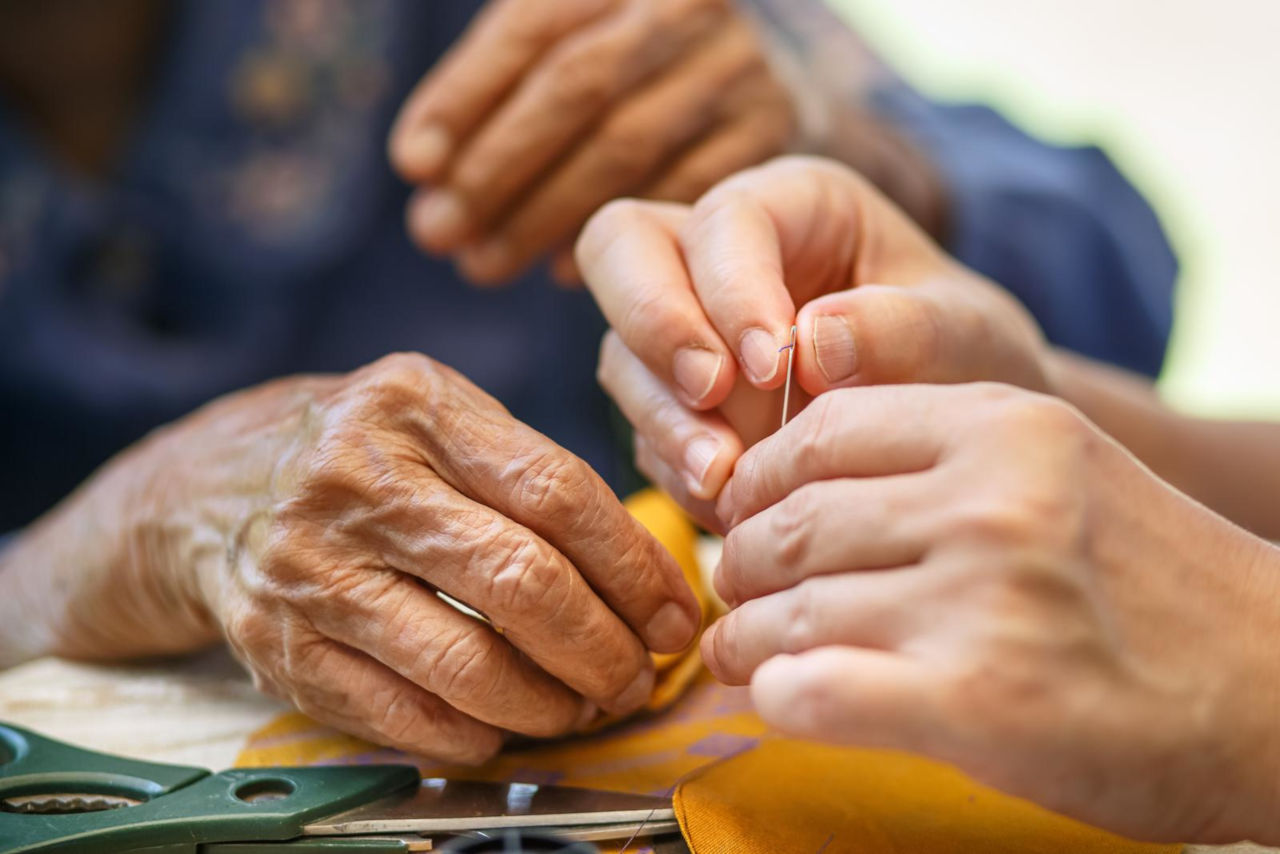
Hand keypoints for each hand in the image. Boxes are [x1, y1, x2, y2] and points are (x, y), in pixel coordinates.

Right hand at [0, 354, 698, 762]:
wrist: (205, 489)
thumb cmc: (361, 450)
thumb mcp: (435, 413)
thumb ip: (529, 471)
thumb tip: (646, 576)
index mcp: (416, 406)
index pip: (558, 491)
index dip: (634, 567)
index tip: (675, 613)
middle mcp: (354, 479)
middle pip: (521, 582)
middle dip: (605, 647)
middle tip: (641, 677)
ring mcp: (308, 566)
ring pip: (465, 662)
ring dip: (551, 702)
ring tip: (589, 704)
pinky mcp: (276, 643)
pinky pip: (400, 713)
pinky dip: (475, 733)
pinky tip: (509, 725)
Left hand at [388, 0, 795, 284]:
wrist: (759, 71)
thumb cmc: (628, 65)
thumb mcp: (570, 40)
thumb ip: (499, 86)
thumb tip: (423, 167)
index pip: (532, 26)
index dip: (463, 96)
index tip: (413, 166)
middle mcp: (684, 6)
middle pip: (577, 86)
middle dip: (496, 166)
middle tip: (436, 232)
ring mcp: (735, 66)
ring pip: (624, 145)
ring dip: (541, 214)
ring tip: (482, 262)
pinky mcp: (770, 128)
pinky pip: (680, 190)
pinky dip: (614, 233)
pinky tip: (559, 271)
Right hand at [578, 156, 1047, 526]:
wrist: (958, 440)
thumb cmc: (969, 360)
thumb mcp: (964, 336)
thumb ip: (902, 328)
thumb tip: (813, 341)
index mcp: (796, 207)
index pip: (724, 219)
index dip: (732, 286)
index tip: (773, 367)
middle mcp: (720, 257)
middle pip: (620, 248)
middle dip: (653, 321)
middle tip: (709, 395)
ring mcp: (686, 332)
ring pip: (622, 351)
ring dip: (663, 416)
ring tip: (724, 477)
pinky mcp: (676, 405)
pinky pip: (643, 431)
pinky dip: (677, 470)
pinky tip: (731, 505)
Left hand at [703, 383, 1279, 843]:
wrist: (1277, 690)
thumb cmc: (1156, 586)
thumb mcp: (1061, 472)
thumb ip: (942, 462)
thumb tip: (800, 489)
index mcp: (1004, 427)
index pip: (821, 434)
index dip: (762, 482)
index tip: (748, 518)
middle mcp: (989, 499)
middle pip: (795, 521)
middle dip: (745, 564)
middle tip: (738, 593)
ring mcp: (982, 597)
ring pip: (792, 608)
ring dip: (747, 638)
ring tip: (743, 653)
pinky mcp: (978, 700)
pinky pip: (813, 688)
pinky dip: (779, 697)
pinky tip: (782, 701)